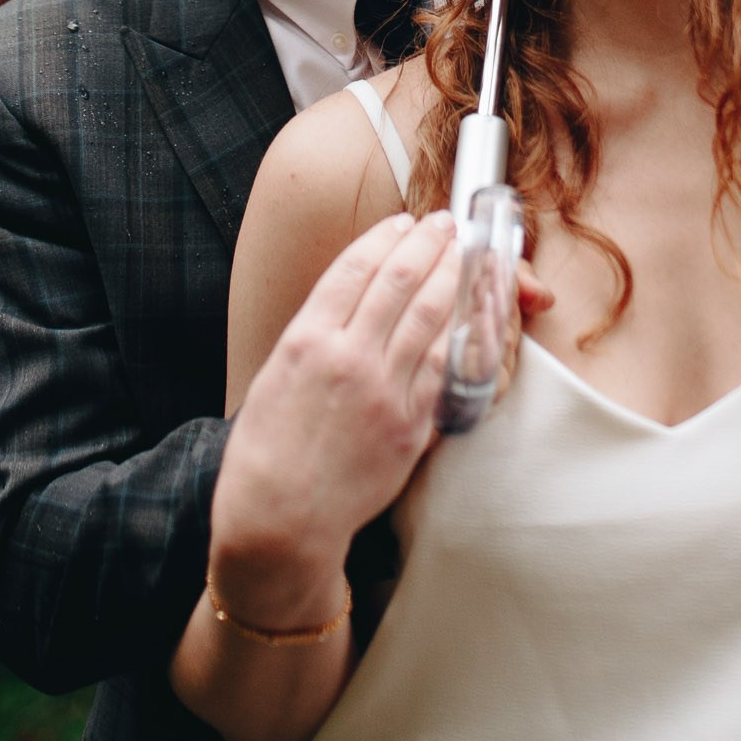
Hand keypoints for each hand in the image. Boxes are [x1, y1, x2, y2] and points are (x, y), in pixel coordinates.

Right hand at [210, 212, 459, 628]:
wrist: (279, 518)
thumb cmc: (267, 450)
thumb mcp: (275, 374)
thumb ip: (314, 335)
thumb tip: (352, 300)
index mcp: (307, 340)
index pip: (355, 268)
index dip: (385, 238)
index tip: (402, 222)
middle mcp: (348, 357)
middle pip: (399, 281)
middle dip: (427, 243)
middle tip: (443, 223)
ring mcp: (384, 391)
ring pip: (429, 314)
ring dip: (451, 273)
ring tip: (463, 249)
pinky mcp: (410, 426)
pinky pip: (445, 367)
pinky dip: (463, 330)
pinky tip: (474, 308)